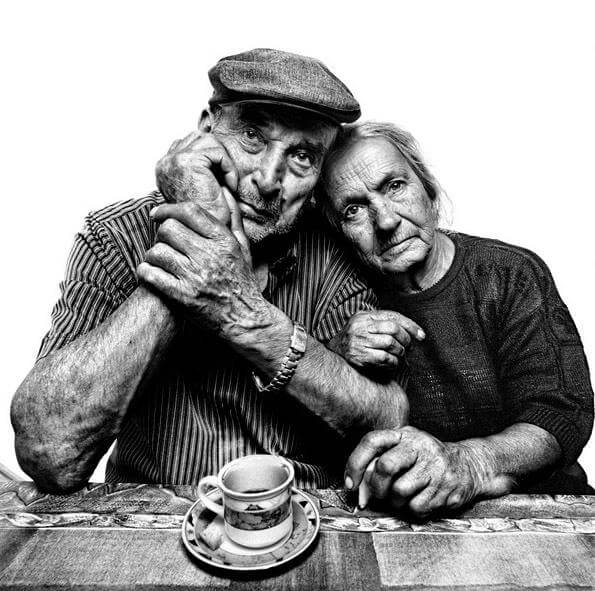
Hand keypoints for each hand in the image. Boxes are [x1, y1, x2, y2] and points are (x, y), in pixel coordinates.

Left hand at [137, 202, 264, 335]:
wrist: (246, 319)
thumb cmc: (242, 281)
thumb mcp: (243, 248)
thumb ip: (233, 218)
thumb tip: (225, 191)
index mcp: (224, 240)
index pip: (190, 211)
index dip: (168, 209)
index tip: (157, 214)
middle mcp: (210, 255)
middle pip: (169, 229)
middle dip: (161, 236)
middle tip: (164, 245)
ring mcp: (195, 276)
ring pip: (157, 251)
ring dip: (153, 256)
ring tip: (160, 263)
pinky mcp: (182, 296)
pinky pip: (150, 274)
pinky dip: (145, 272)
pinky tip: (151, 275)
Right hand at [155, 131, 238, 225]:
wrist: (205, 233)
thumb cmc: (206, 216)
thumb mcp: (199, 186)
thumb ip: (200, 167)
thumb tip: (213, 147)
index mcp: (164, 168)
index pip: (190, 143)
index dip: (210, 156)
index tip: (220, 178)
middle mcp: (165, 162)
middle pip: (199, 137)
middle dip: (217, 154)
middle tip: (226, 179)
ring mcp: (174, 160)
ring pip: (209, 141)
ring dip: (224, 161)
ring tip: (228, 182)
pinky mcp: (189, 161)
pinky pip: (218, 152)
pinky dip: (229, 168)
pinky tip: (229, 186)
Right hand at [328, 310, 424, 371]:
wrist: (333, 353)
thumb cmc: (356, 339)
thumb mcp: (366, 325)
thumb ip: (386, 324)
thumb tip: (416, 333)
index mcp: (364, 316)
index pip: (392, 316)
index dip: (410, 325)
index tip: (422, 335)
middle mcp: (360, 327)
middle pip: (393, 329)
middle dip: (406, 339)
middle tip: (409, 347)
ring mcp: (358, 342)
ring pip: (391, 344)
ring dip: (400, 352)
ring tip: (400, 355)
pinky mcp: (359, 357)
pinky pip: (384, 359)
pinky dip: (393, 362)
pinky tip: (393, 363)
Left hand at [345, 427, 508, 517]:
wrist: (469, 465)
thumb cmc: (425, 460)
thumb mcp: (404, 450)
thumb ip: (378, 464)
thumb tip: (357, 491)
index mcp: (404, 434)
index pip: (372, 440)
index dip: (355, 463)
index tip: (350, 483)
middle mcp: (419, 446)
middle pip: (385, 466)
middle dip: (376, 487)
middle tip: (379, 494)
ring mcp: (435, 465)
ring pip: (400, 491)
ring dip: (396, 502)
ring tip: (404, 497)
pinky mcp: (446, 486)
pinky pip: (417, 506)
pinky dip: (413, 509)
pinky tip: (421, 500)